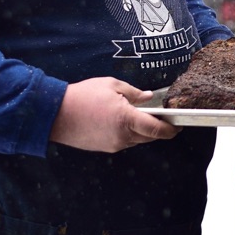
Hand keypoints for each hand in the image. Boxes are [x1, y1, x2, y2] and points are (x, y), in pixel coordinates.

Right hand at [49, 77, 179, 152]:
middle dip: (158, 129)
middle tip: (161, 118)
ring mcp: (112, 144)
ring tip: (139, 116)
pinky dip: (128, 134)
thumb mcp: (112, 86)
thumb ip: (134, 93)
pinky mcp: (103, 148)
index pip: (157, 130)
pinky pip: (123, 142)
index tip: (178, 126)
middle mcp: (122, 136)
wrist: (55, 114)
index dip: (171, 130)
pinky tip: (121, 122)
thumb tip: (148, 97)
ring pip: (136, 140)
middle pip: (149, 137)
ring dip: (142, 131)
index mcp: (127, 119)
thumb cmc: (83, 96)